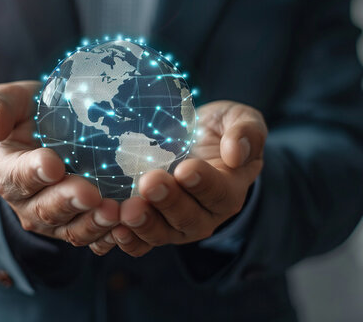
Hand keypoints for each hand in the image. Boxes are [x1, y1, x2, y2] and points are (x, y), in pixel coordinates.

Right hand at [0, 81, 119, 246]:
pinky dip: (110, 237)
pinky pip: (94, 240)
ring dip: (92, 224)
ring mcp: (56, 220)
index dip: (34, 172)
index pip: (18, 176)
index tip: (53, 164)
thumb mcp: (9, 101)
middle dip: (68, 202)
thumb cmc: (31, 113)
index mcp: (9, 171)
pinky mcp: (80, 227)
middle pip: (46, 209)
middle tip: (90, 194)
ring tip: (113, 213)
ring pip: (72, 230)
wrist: (55, 133)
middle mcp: (28, 203)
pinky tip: (127, 228)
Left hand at [91, 101, 266, 256]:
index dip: (203, 183)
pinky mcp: (153, 227)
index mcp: (230, 190)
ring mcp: (176, 225)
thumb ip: (247, 131)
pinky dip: (130, 241)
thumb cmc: (218, 130)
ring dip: (144, 223)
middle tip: (150, 183)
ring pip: (163, 232)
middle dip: (168, 202)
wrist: (193, 141)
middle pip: (188, 217)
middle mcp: (205, 214)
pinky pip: (142, 242)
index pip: (219, 192)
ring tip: (127, 210)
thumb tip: (236, 153)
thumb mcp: (239, 119)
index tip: (186, 169)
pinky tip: (115, 231)